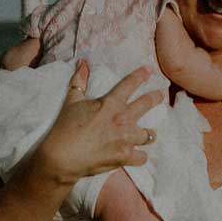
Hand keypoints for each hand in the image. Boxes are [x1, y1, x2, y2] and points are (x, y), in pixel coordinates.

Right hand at [32, 61, 166, 185]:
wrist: (62, 156)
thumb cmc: (65, 128)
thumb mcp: (72, 100)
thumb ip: (79, 81)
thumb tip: (83, 63)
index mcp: (111, 103)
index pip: (130, 84)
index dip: (141, 75)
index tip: (149, 70)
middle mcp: (123, 119)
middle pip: (147, 104)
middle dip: (156, 97)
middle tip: (160, 95)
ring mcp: (126, 139)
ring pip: (149, 134)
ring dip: (149, 133)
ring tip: (149, 133)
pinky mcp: (125, 157)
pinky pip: (143, 157)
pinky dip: (140, 156)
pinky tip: (138, 155)